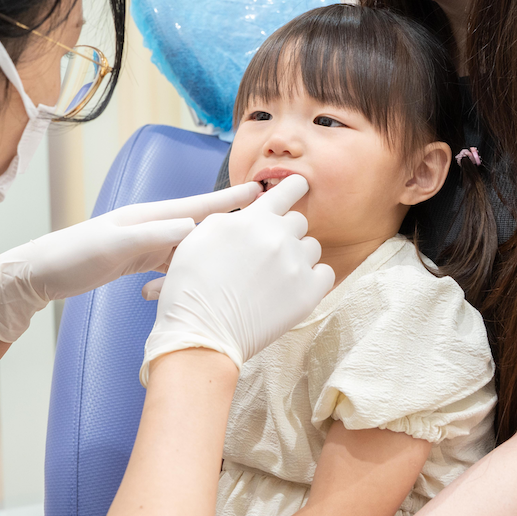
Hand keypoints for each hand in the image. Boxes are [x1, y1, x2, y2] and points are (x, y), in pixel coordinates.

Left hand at [0, 183, 260, 341]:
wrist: (36, 274)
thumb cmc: (69, 257)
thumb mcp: (112, 246)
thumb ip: (152, 236)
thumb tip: (193, 226)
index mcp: (146, 216)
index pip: (196, 205)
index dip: (228, 201)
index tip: (260, 191)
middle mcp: (149, 224)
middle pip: (200, 221)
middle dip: (232, 219)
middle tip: (265, 218)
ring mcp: (143, 242)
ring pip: (189, 243)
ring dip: (216, 244)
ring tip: (245, 248)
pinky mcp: (135, 260)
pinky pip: (172, 261)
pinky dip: (191, 265)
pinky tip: (203, 277)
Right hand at [140, 175, 334, 383]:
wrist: (201, 330)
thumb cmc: (191, 286)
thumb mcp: (201, 236)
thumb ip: (232, 217)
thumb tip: (253, 209)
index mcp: (253, 218)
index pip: (287, 189)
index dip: (294, 186)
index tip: (300, 185)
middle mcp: (278, 236)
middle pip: (299, 221)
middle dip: (286, 232)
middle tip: (268, 252)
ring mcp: (295, 265)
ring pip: (312, 247)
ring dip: (298, 256)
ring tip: (276, 275)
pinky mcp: (307, 294)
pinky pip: (325, 274)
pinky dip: (312, 279)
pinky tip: (293, 288)